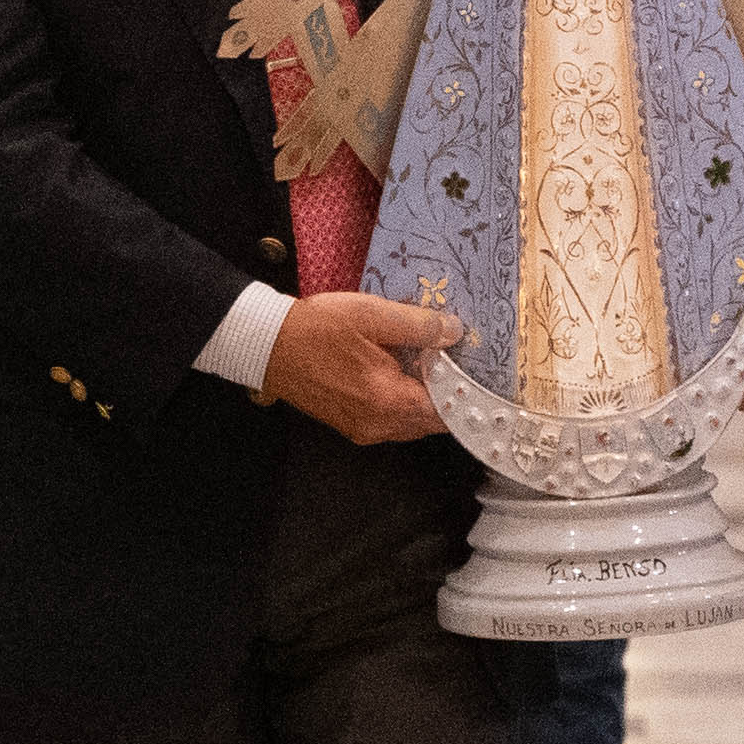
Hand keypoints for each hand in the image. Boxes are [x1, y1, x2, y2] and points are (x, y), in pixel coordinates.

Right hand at [260, 289, 459, 444]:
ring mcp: (363, 429)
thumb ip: (418, 325)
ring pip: (413, 424)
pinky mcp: (350, 425)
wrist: (266, 345)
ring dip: (426, 401)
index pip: (446, 412)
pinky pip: (392, 422)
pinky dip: (405, 404)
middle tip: (456, 364)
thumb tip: (453, 332)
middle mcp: (379, 424)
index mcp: (388, 400)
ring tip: (430, 367)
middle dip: (448, 397)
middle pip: (432, 423)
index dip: (466, 394)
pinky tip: (400, 375)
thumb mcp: (371, 315)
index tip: (477, 372)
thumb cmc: (316, 328)